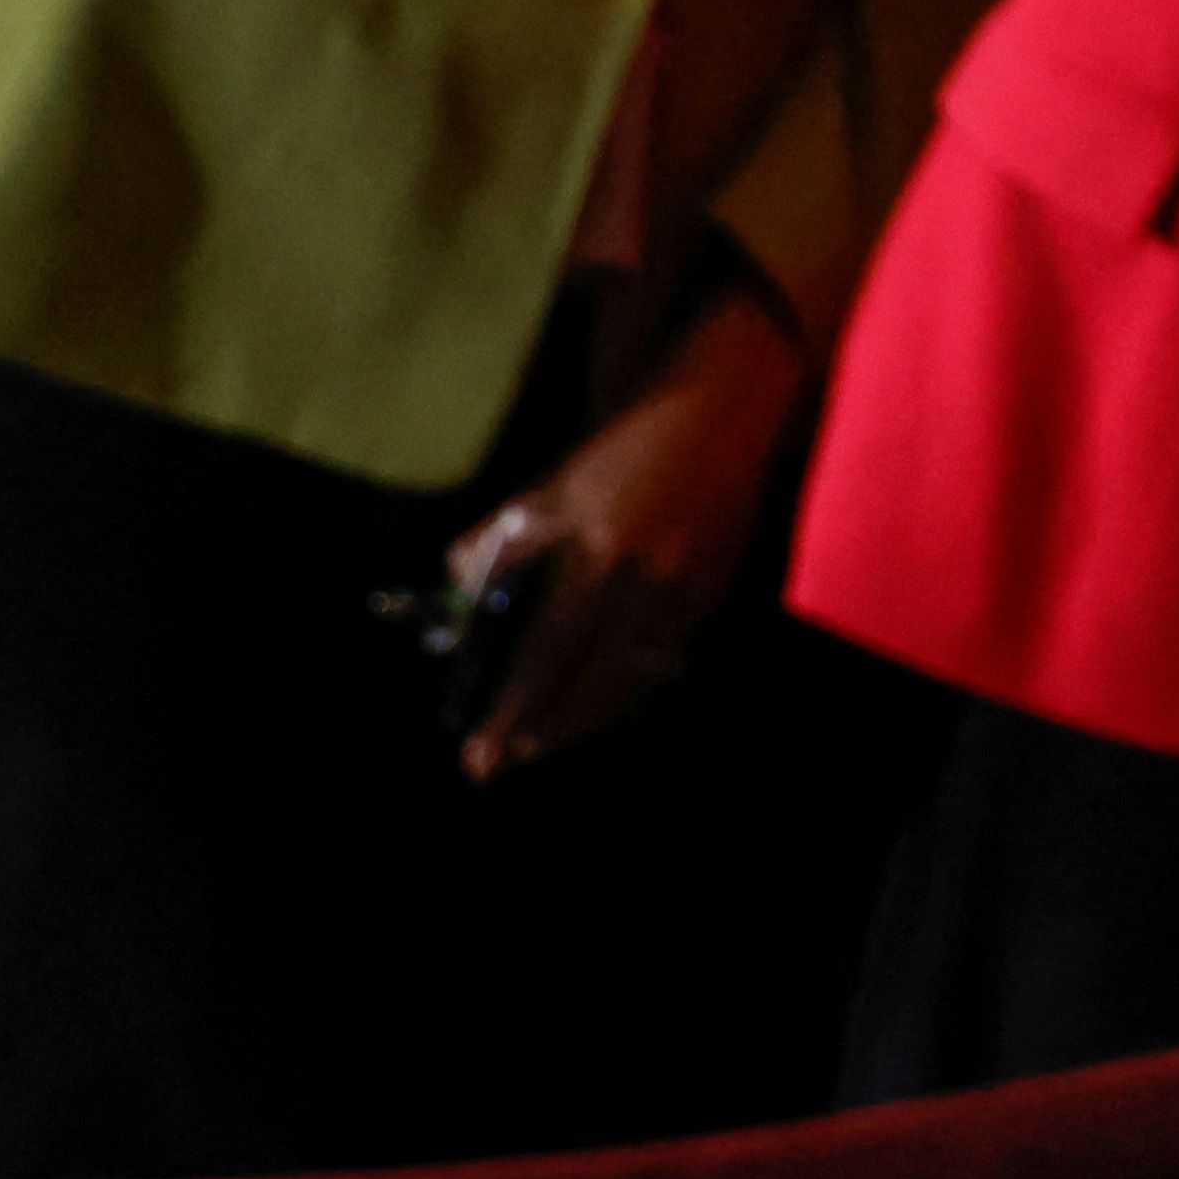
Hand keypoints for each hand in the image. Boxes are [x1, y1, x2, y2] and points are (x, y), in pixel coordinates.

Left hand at [443, 284, 807, 781]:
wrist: (724, 415)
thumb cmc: (630, 447)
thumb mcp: (554, 486)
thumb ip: (503, 540)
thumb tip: (454, 584)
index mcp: (600, 559)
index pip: (546, 658)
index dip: (511, 712)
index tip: (480, 753)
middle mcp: (647, 589)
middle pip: (589, 689)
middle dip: (542, 733)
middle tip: (499, 763)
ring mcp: (686, 596)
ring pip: (630, 683)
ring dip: (582, 719)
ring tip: (542, 740)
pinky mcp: (712, 594)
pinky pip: (661, 661)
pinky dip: (624, 688)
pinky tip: (598, 697)